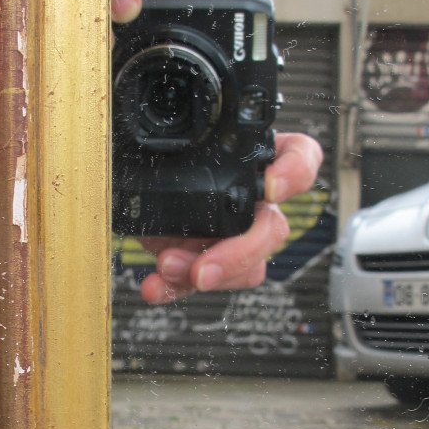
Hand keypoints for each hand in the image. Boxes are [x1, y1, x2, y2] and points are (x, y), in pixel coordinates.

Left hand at [138, 131, 324, 304]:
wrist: (130, 198)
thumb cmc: (156, 164)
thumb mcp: (159, 149)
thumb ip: (159, 139)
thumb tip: (139, 141)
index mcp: (252, 162)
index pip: (298, 155)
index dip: (296, 170)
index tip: (271, 186)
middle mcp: (253, 202)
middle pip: (273, 229)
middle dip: (240, 253)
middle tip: (205, 267)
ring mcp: (234, 238)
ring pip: (248, 267)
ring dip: (206, 273)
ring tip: (167, 266)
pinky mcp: (209, 265)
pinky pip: (204, 284)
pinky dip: (175, 288)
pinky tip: (154, 287)